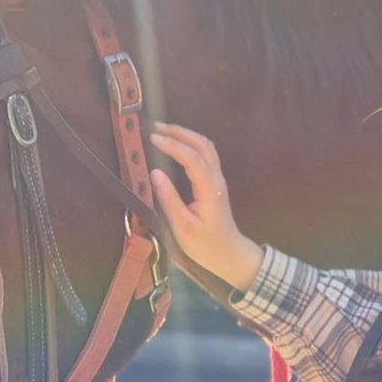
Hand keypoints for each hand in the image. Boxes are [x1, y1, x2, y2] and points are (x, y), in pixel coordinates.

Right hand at [149, 122, 263, 292]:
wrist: (228, 254)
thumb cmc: (205, 245)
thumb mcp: (183, 227)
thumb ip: (169, 199)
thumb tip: (155, 173)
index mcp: (209, 190)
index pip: (192, 158)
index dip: (173, 145)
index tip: (153, 138)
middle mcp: (216, 180)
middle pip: (202, 144)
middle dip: (179, 132)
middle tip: (155, 127)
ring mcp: (217, 180)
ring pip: (206, 147)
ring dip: (186, 135)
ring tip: (163, 131)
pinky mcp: (214, 183)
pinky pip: (205, 154)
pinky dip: (190, 144)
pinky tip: (176, 144)